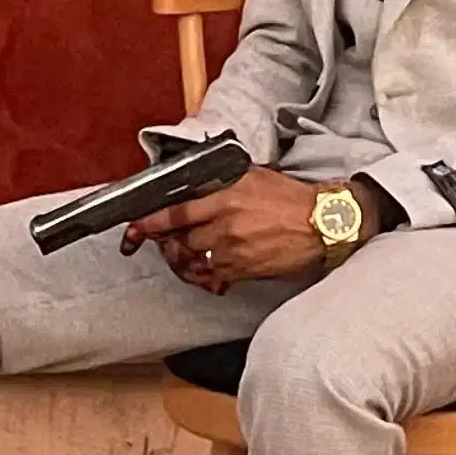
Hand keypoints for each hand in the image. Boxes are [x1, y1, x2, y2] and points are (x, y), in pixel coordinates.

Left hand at [122, 172, 329, 291]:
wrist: (320, 224)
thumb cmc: (289, 198)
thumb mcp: (254, 177)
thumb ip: (222, 181)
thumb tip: (198, 184)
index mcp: (224, 199)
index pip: (176, 213)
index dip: (150, 224)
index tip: (134, 229)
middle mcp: (224, 227)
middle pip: (180, 242)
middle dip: (171, 242)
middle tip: (168, 240)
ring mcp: (231, 253)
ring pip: (192, 262)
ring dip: (185, 260)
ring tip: (186, 255)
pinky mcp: (242, 272)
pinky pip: (210, 278)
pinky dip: (204, 275)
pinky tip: (207, 268)